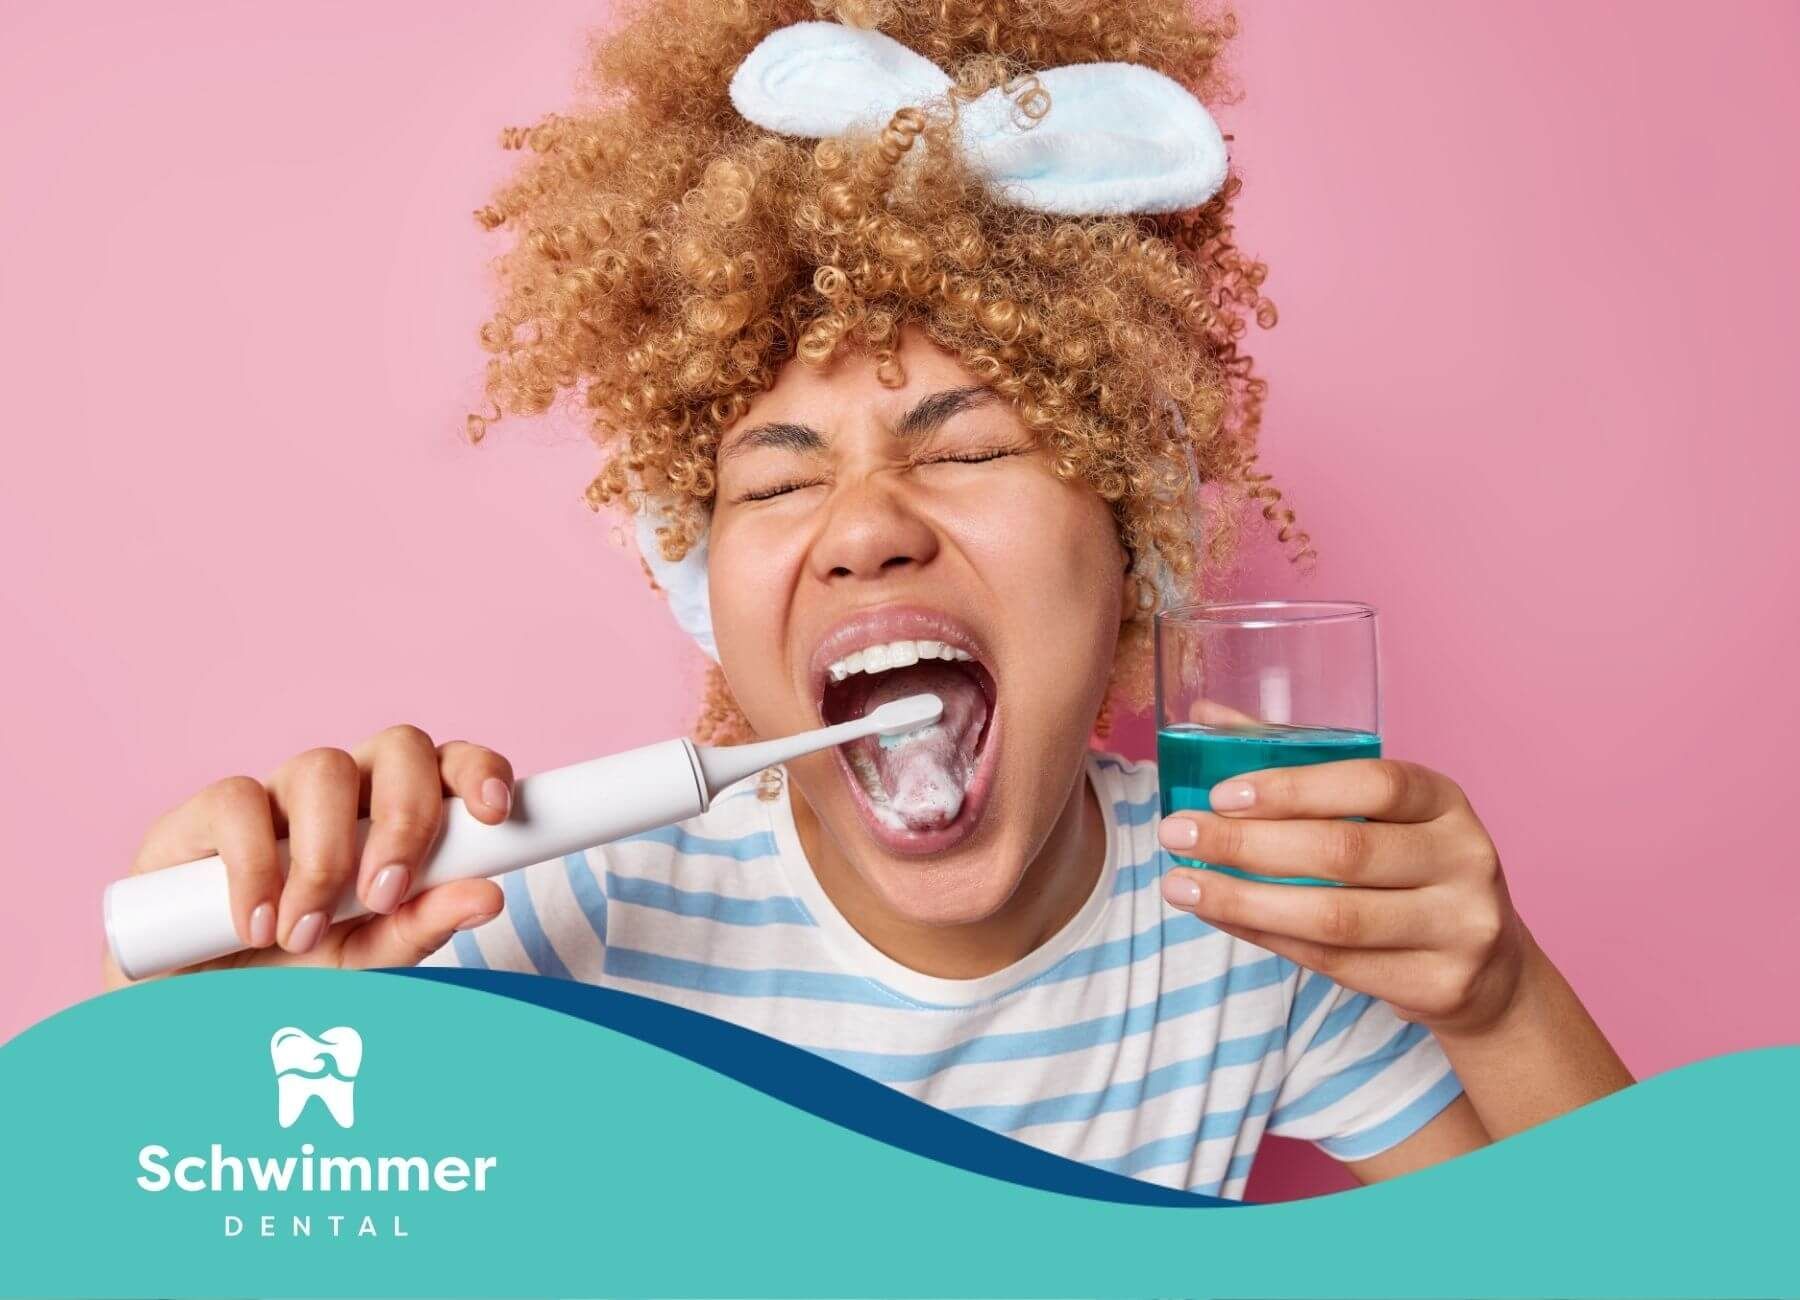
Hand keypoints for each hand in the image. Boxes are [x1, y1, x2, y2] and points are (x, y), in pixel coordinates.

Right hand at [102, 725, 511, 988]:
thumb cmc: (296, 971)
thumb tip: (489, 895)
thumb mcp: (367, 959)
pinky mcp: (206, 812)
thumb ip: (422, 926)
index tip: (495, 815)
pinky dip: (253, 866)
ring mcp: (279, 794)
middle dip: (404, 816)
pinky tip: (255, 924)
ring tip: (304, 934)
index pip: (452, 764)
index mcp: (399, 814)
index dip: (478, 771)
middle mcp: (348, 792)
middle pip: (399, 748)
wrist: (199, 1007)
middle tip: (386, 895)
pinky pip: (239, 801)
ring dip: (324, 856)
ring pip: (322, 767)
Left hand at [1157, 759, 1527, 1036]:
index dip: (1294, 788)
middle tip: (1176, 835)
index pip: (1375, 784)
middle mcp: (1464, 859)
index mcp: (1445, 801)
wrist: (1488, 969)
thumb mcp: (1377, 812)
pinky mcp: (1440, 986)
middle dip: (1246, 844)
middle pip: (1344, 852)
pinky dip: (1267, 938)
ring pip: (1334, 918)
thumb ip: (1298, 763)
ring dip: (1243, 901)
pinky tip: (1222, 918)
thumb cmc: (1410, 869)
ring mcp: (1459, 927)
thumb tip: (1207, 712)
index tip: (1221, 795)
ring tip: (1181, 886)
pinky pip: (1334, 964)